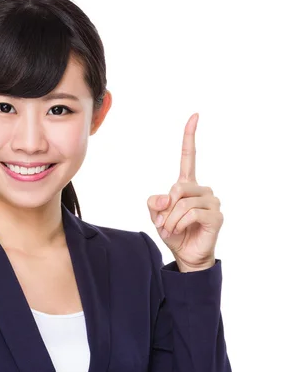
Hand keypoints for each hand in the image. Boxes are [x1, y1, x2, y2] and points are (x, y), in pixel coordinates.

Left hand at [147, 113, 222, 270]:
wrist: (186, 255)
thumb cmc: (174, 233)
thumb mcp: (156, 217)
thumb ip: (154, 203)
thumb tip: (164, 198)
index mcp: (187, 185)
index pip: (188, 157)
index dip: (189, 137)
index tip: (194, 115)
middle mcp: (202, 190)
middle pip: (177, 188)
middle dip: (166, 209)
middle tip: (164, 222)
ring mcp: (211, 202)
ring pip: (183, 202)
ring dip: (171, 219)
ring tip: (172, 229)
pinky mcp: (216, 215)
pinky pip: (191, 213)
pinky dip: (179, 223)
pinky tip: (179, 230)